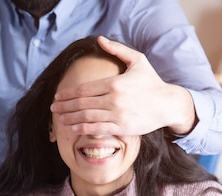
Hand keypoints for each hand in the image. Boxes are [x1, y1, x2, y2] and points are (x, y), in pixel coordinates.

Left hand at [50, 36, 195, 136]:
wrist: (168, 104)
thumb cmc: (151, 82)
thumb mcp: (137, 61)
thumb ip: (117, 50)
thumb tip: (100, 39)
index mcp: (114, 83)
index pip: (84, 89)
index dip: (68, 93)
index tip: (58, 95)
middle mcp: (114, 100)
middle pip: (82, 104)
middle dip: (64, 106)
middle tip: (53, 107)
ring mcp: (117, 115)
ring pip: (86, 117)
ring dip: (69, 118)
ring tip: (59, 118)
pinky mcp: (122, 128)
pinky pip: (97, 129)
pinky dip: (82, 128)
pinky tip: (72, 127)